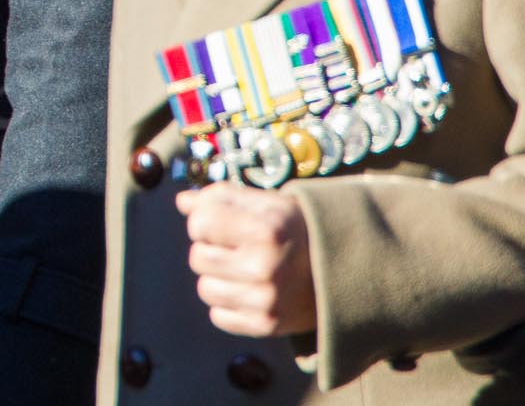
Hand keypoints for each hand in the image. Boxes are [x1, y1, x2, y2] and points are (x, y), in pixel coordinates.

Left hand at [179, 185, 317, 336]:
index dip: (206, 221)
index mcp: (266, 229)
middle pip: (198, 258)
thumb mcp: (266, 204)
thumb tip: (182, 202)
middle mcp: (266, 266)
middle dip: (212, 250)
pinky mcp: (266, 326)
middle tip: (238, 249)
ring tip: (245, 271)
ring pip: (205, 288)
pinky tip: (250, 292)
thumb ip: (220, 198)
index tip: (225, 224)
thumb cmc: (296, 232)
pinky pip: (218, 316)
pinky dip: (228, 305)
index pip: (199, 224)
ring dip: (219, 278)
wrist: (341, 273)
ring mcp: (267, 300)